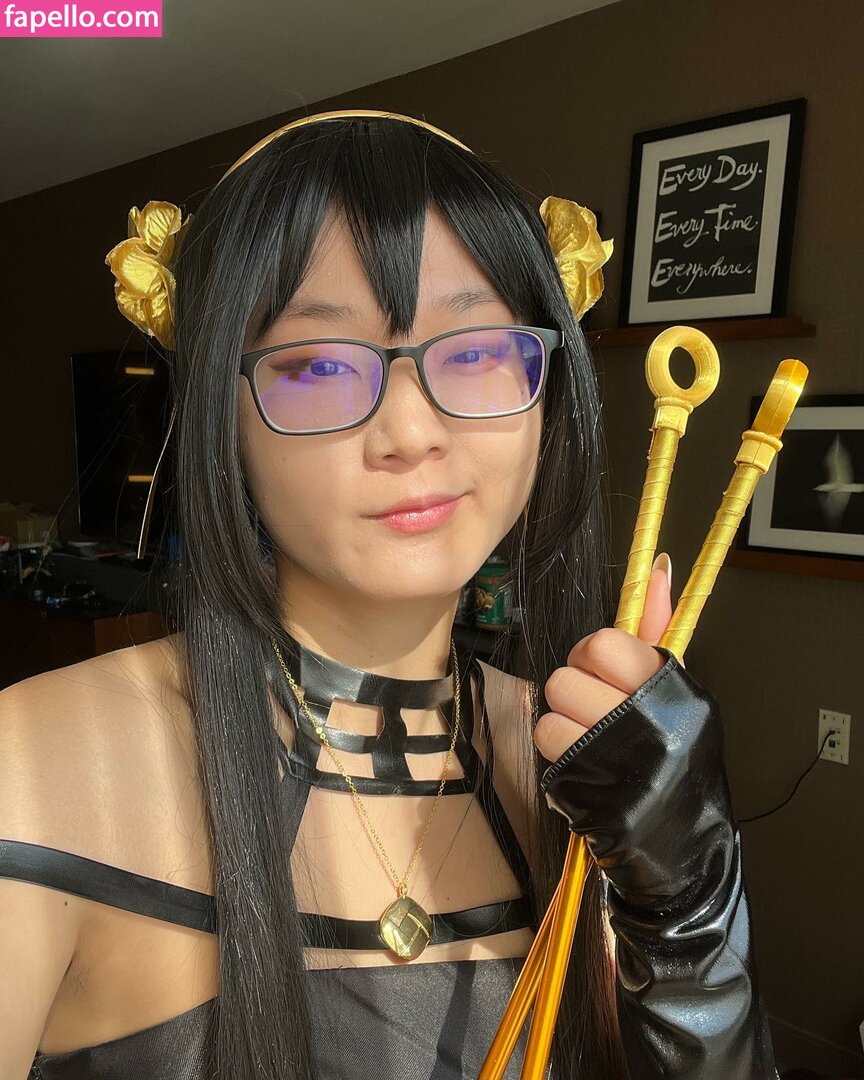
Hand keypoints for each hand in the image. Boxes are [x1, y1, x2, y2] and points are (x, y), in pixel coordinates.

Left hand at [534, 552, 680, 762]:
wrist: (680, 823)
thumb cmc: (676, 743)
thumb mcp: (674, 683)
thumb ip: (657, 622)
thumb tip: (658, 565)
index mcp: (665, 688)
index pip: (602, 646)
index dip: (593, 655)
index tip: (603, 670)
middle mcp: (640, 721)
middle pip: (567, 678)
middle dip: (577, 687)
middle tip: (597, 703)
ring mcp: (610, 756)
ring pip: (552, 709)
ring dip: (566, 718)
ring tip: (592, 733)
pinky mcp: (584, 782)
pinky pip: (547, 740)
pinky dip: (559, 747)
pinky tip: (584, 758)